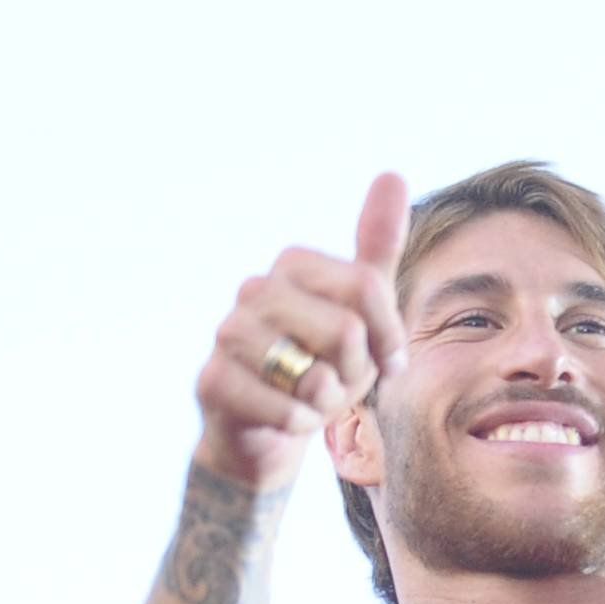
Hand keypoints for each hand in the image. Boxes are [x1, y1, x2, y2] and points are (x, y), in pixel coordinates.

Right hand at [194, 174, 409, 491]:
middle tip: (335, 381)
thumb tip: (392, 173)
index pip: (367, 289)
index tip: (382, 357)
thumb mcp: (362, 309)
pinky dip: (298, 423)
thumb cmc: (320, 364)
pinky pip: (287, 409)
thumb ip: (378, 247)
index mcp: (293, 264)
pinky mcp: (213, 380)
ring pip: (315, 374)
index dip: (388, 336)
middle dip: (354, 372)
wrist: (267, 430)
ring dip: (325, 401)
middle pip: (346, 331)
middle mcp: (255, 289)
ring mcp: (228, 333)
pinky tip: (282, 417)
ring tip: (307, 398)